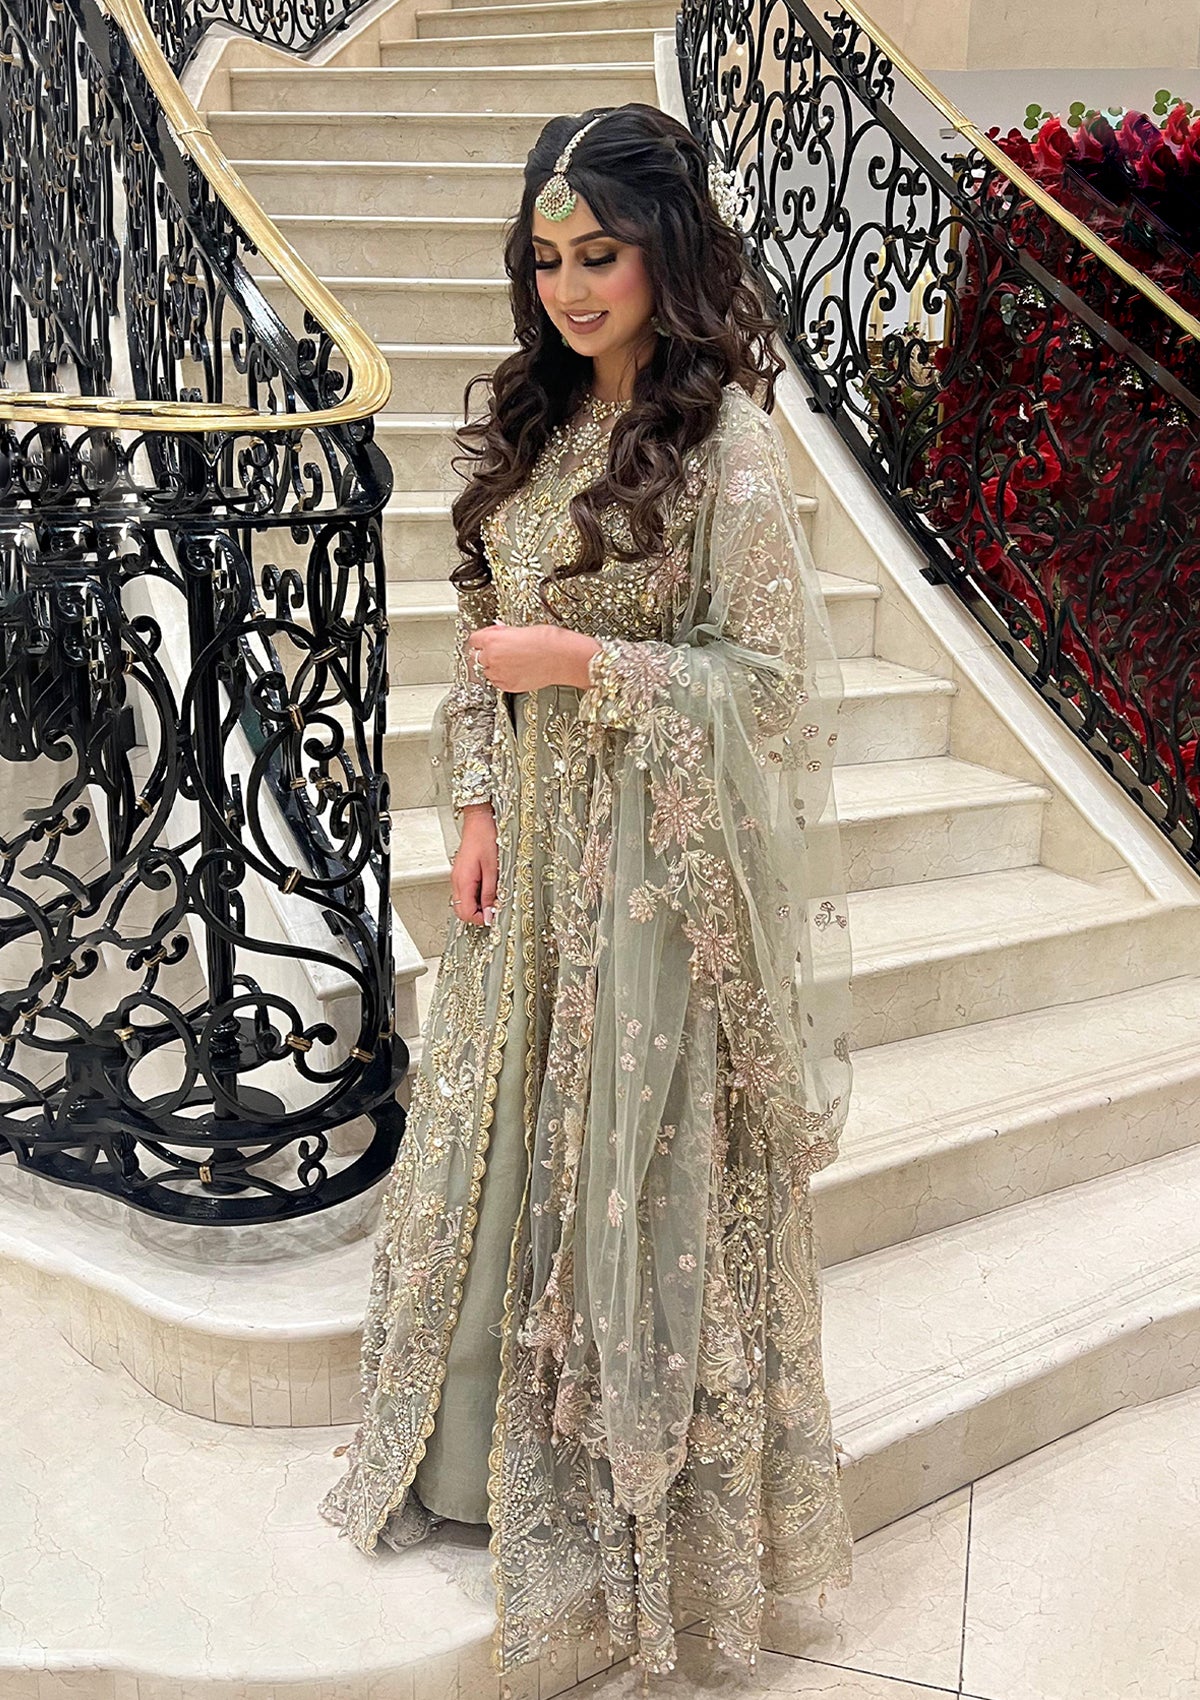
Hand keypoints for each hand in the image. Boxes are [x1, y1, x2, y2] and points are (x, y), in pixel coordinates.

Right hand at [451, 804, 497, 926]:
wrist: (479, 820)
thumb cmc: (486, 838)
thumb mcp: (494, 869)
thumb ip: (490, 893)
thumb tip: (490, 913)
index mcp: (463, 881)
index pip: (465, 913)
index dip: (481, 919)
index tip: (494, 916)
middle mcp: (456, 881)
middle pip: (462, 910)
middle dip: (478, 914)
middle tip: (495, 909)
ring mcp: (457, 877)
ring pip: (463, 902)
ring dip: (478, 905)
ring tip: (494, 896)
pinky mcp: (462, 873)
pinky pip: (466, 892)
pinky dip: (476, 895)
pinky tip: (488, 888)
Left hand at [468, 621, 599, 692]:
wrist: (563, 658)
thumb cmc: (549, 641)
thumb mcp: (522, 629)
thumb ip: (504, 633)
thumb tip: (498, 633)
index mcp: (492, 640)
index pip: (473, 640)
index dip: (481, 639)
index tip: (485, 639)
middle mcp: (492, 658)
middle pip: (477, 657)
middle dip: (487, 653)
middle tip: (500, 650)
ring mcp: (499, 674)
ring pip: (487, 671)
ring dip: (494, 666)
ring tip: (510, 661)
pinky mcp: (508, 686)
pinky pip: (497, 682)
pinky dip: (502, 677)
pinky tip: (514, 670)